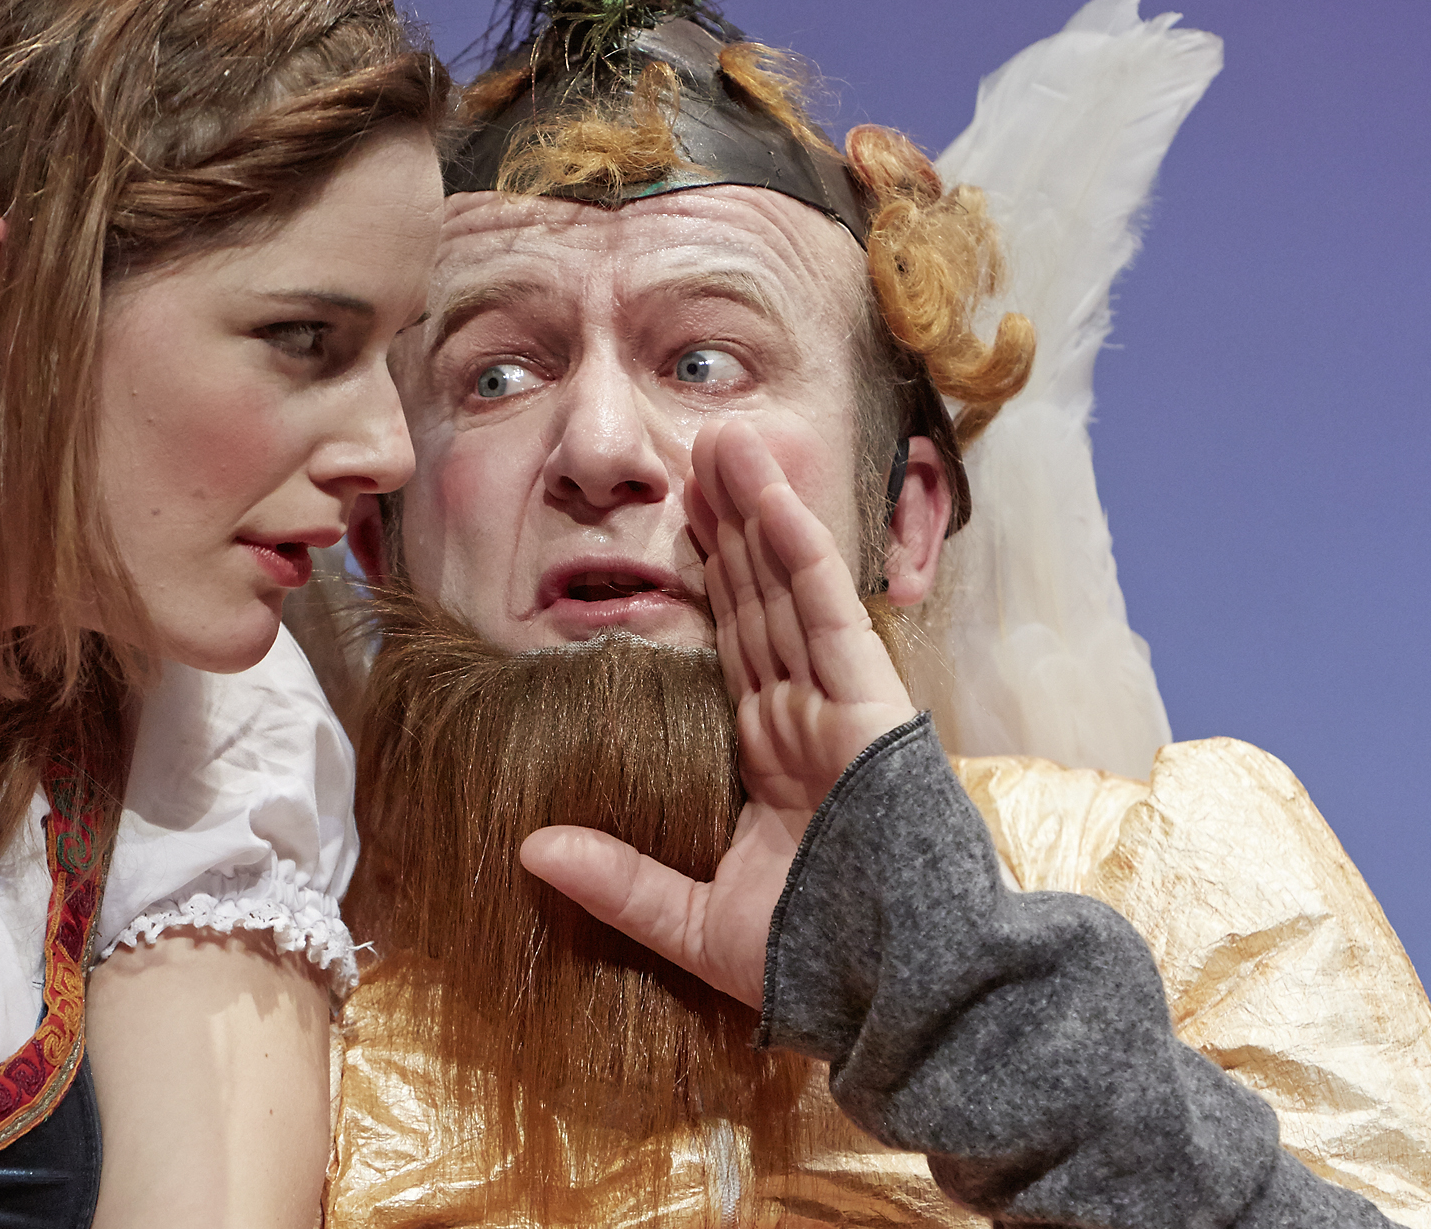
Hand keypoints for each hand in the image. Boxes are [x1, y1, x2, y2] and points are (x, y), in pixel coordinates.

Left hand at [520, 420, 915, 1006]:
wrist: (901, 991)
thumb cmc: (819, 968)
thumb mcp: (695, 925)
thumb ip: (618, 882)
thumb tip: (528, 847)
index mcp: (773, 759)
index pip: (736, 645)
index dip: (711, 580)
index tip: (682, 523)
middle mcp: (805, 718)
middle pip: (759, 599)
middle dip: (731, 524)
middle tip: (700, 450)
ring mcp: (840, 704)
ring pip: (789, 586)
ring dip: (760, 510)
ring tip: (727, 439)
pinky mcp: (870, 702)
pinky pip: (827, 612)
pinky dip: (801, 551)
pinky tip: (772, 497)